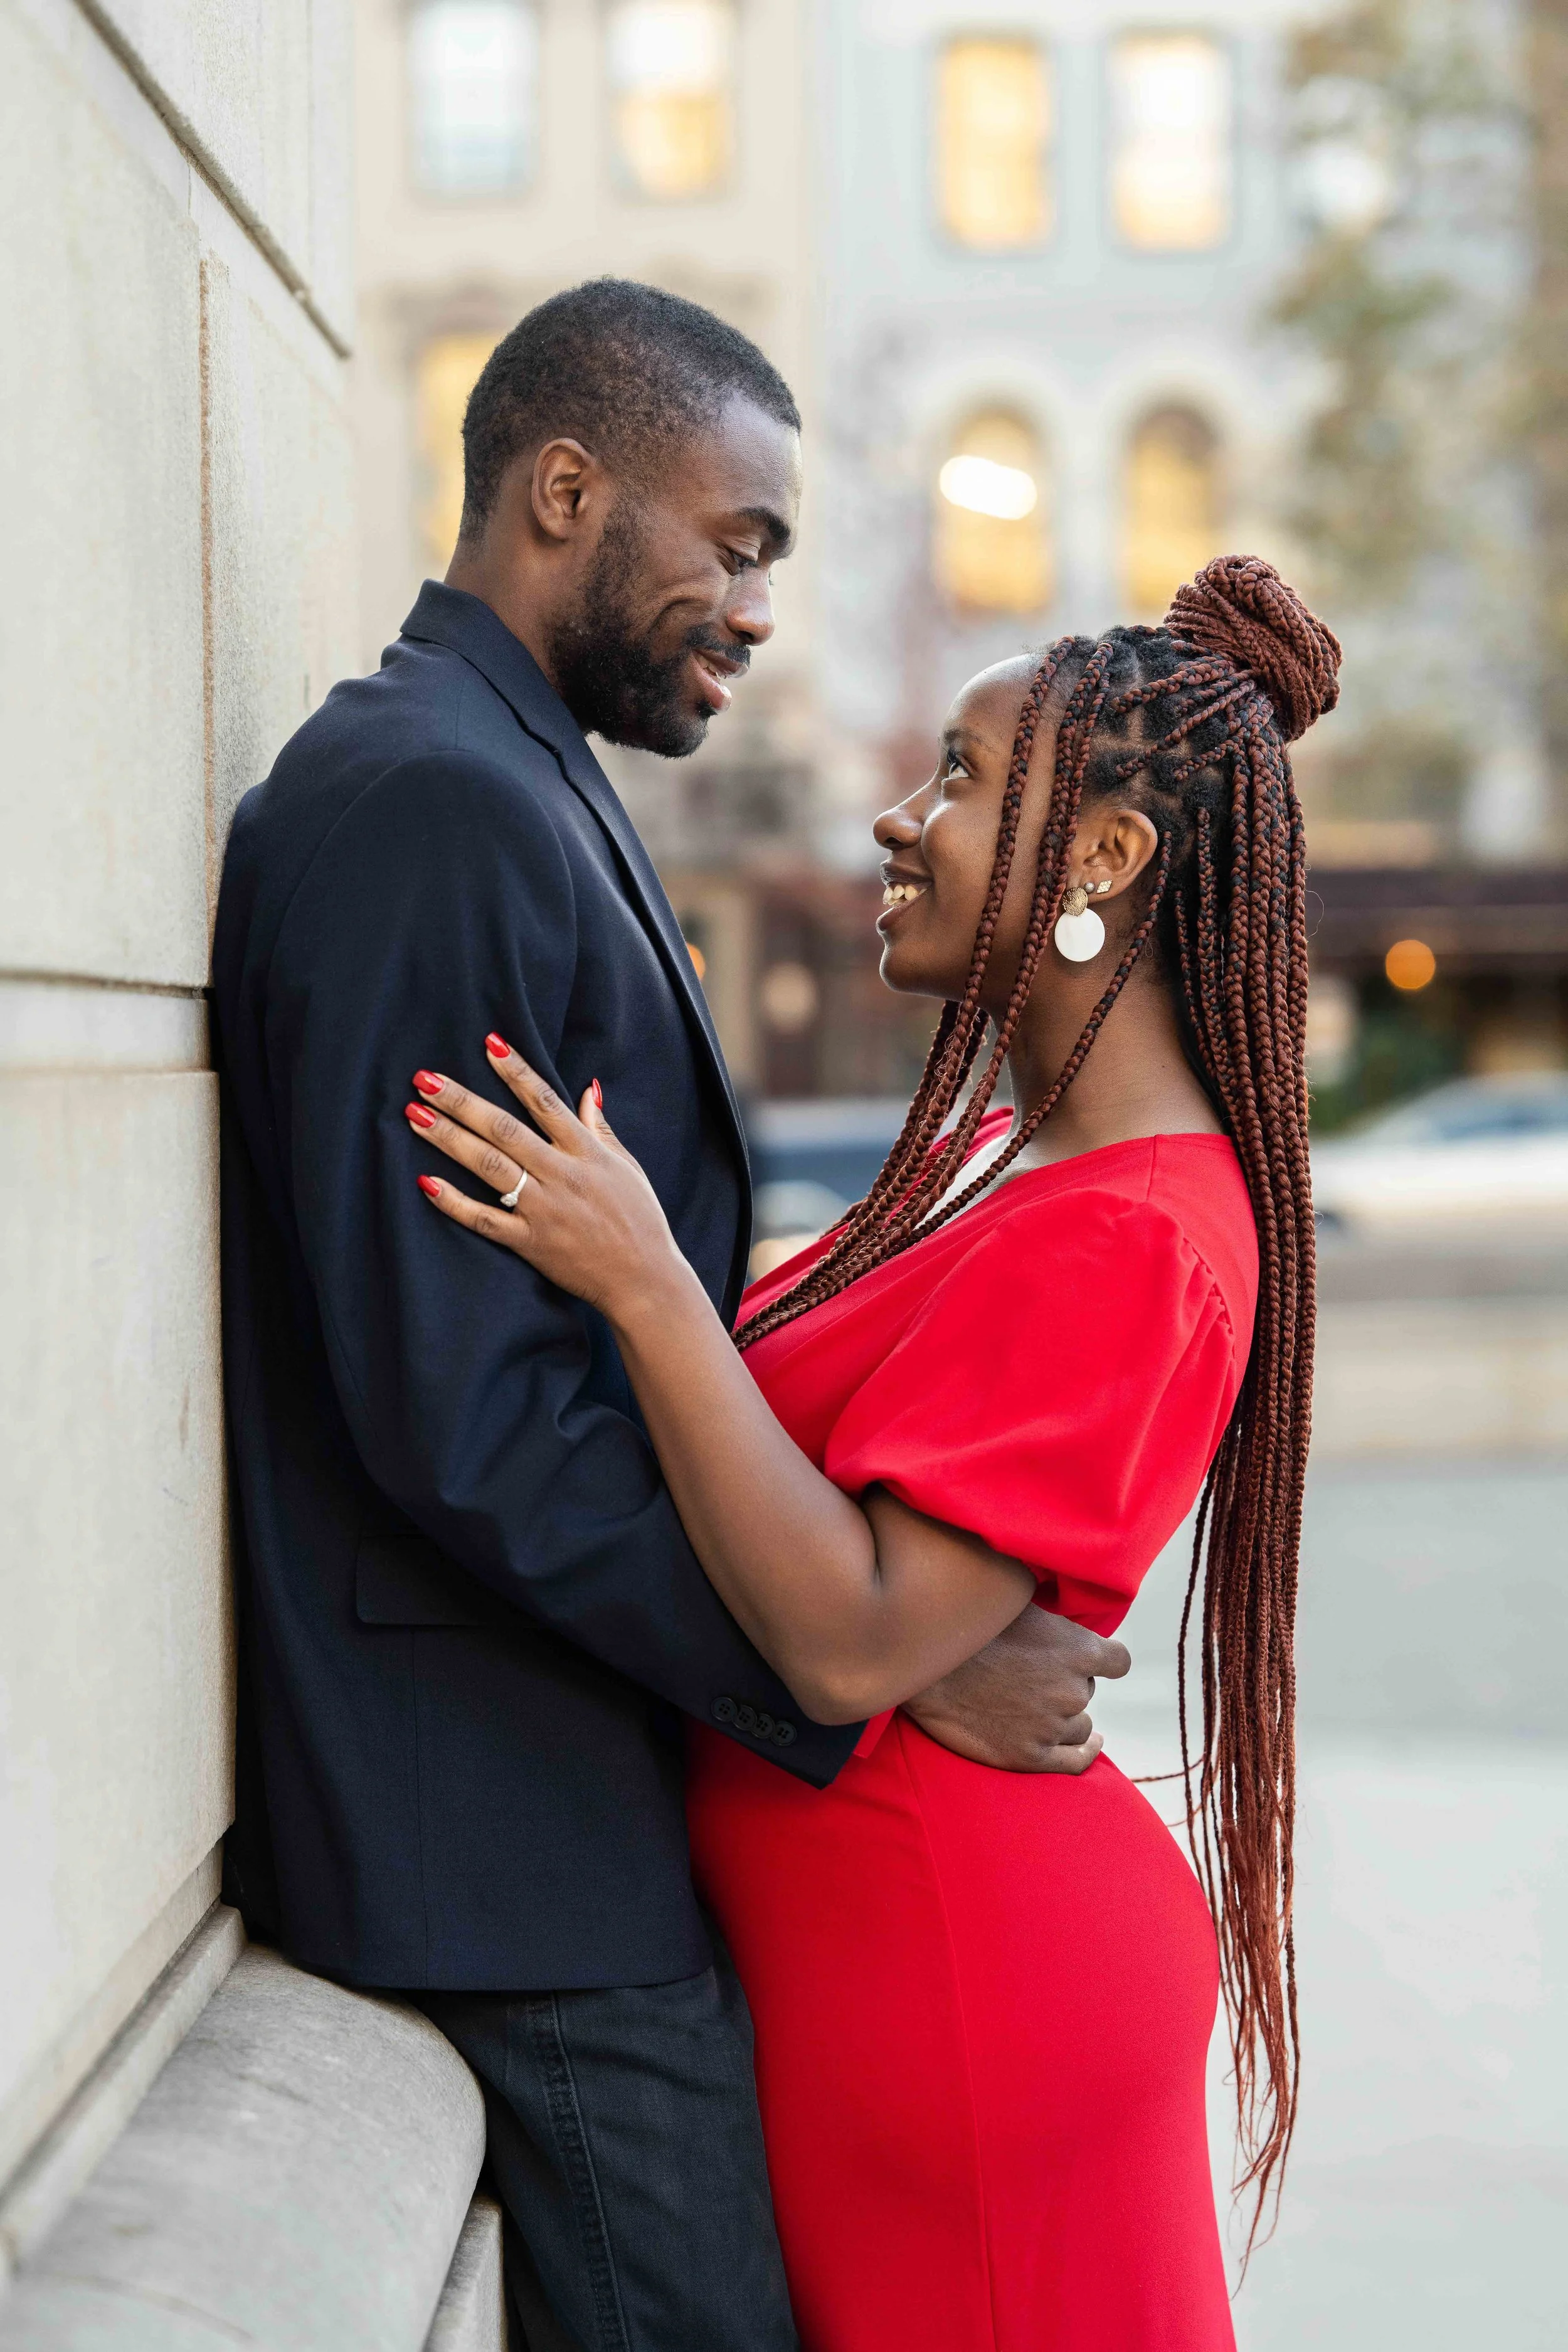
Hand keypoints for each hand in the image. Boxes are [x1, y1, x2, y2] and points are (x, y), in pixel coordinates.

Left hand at [405, 1040, 690, 1320]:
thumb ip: (600, 1128)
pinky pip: (484, 1220)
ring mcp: (543, 1209)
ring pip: (488, 1166)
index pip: (545, 1102)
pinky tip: (425, 1182)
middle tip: (425, 1079)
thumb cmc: (639, 1219)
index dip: (516, 1071)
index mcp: (586, 1152)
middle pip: (503, 1129)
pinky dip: (454, 1202)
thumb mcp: (627, 1167)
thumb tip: (587, 1089)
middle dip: (461, 1101)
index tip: (489, 1044)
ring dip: (449, 1138)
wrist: (644, 1280)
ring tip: (415, 1115)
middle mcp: (561, 1175)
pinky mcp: (529, 1243)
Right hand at [901, 1602, 1129, 1773]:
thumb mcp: (1016, 1600)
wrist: (921, 1666)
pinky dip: (1085, 1751)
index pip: (1118, 1661)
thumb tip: (1062, 1599)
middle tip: (1030, 1674)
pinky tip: (1091, 1744)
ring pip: (1079, 1725)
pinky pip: (1075, 1760)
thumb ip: (1049, 1615)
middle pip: (1085, 1691)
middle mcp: (1071, 1691)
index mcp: (1077, 1650)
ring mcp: (1051, 1727)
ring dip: (1064, 1716)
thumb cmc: (966, 1625)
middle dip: (1065, 1683)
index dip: (1104, 1659)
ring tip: (1037, 1705)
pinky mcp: (1030, 1757)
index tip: (1094, 1659)